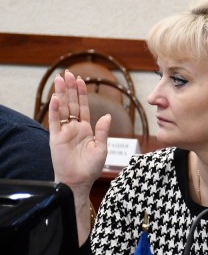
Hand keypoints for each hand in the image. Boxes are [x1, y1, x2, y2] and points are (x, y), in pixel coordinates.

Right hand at [48, 70, 110, 192]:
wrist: (78, 181)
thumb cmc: (91, 168)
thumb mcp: (101, 148)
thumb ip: (103, 131)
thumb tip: (107, 115)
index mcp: (86, 129)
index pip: (83, 107)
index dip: (82, 93)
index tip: (80, 80)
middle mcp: (74, 128)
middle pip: (72, 104)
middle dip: (70, 89)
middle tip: (68, 73)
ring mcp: (64, 132)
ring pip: (62, 109)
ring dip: (61, 94)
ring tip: (60, 79)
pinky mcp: (56, 138)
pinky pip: (55, 121)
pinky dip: (55, 110)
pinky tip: (56, 98)